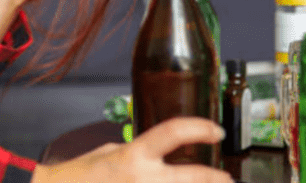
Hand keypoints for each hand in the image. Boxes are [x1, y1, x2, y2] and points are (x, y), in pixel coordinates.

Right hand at [32, 117, 233, 182]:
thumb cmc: (79, 175)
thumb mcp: (110, 152)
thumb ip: (138, 154)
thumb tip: (159, 157)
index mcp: (133, 155)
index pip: (173, 132)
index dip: (200, 128)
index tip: (216, 131)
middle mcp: (143, 179)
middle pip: (193, 177)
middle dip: (215, 179)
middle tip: (226, 179)